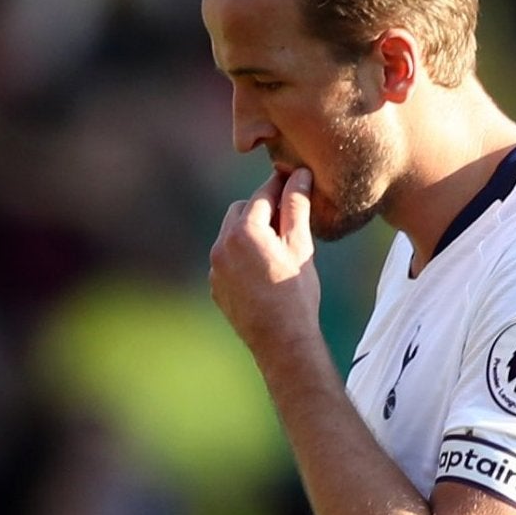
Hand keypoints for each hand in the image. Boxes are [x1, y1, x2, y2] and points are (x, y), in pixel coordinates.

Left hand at [209, 167, 320, 355]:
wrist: (281, 341)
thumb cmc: (296, 292)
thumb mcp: (300, 246)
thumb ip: (297, 206)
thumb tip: (299, 173)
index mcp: (244, 230)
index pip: (263, 195)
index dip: (281, 185)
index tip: (293, 177)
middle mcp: (222, 245)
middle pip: (241, 210)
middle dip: (261, 210)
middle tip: (287, 220)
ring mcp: (215, 267)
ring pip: (231, 235)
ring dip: (250, 233)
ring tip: (276, 248)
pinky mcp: (216, 286)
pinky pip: (227, 260)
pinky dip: (242, 257)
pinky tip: (263, 272)